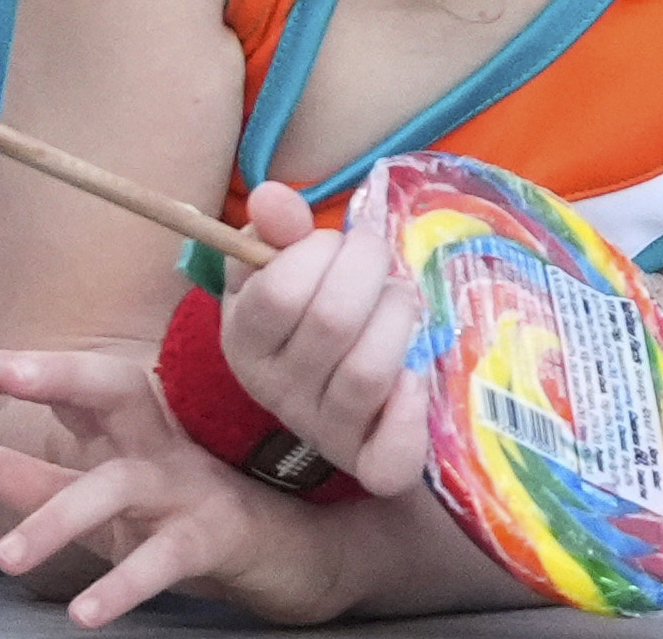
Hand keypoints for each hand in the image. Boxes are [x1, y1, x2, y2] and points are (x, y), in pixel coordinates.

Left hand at [0, 338, 378, 630]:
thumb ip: (50, 482)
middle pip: (114, 389)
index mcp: (142, 428)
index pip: (86, 384)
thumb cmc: (196, 518)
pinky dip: (124, 584)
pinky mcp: (217, 535)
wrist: (304, 551)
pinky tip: (84, 613)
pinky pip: (165, 558)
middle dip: (54, 374)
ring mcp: (194, 485)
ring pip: (121, 485)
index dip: (34, 368)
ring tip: (5, 560)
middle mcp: (166, 443)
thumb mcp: (113, 506)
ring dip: (58, 518)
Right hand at [216, 177, 430, 492]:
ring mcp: (324, 433)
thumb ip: (277, 228)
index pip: (282, 288)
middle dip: (372, 273)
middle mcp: (277, 392)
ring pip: (368, 373)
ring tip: (401, 307)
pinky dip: (410, 414)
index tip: (335, 246)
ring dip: (401, 321)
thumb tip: (271, 197)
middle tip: (379, 267)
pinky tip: (417, 375)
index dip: (322, 251)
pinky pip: (390, 458)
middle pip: (334, 322)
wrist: (334, 382)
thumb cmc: (311, 308)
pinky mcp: (369, 464)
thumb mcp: (282, 264)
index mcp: (245, 340)